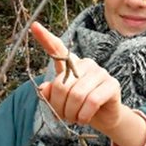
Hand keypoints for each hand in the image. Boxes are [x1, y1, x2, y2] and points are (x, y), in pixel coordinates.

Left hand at [30, 22, 145, 145]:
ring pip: (77, 95)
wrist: (103, 118)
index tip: (33, 26)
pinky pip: (92, 101)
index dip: (45, 38)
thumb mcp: (61, 102)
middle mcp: (85, 64)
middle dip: (59, 106)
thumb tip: (44, 88)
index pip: (57, 49)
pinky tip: (83, 119)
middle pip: (62, 85)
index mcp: (71, 64)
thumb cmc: (79, 107)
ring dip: (71, 113)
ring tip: (74, 118)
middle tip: (64, 116)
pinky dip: (84, 115)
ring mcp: (100, 72)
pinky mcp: (112, 84)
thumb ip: (50, 94)